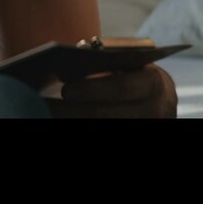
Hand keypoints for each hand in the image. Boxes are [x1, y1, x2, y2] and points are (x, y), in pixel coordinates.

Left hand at [48, 64, 177, 118]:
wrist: (157, 100)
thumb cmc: (135, 76)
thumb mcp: (131, 67)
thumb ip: (107, 66)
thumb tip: (69, 66)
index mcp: (152, 83)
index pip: (120, 88)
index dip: (92, 89)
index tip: (65, 90)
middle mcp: (154, 109)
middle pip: (106, 114)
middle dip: (73, 110)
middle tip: (45, 106)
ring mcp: (146, 125)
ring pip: (104, 126)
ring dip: (73, 120)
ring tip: (46, 113)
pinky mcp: (134, 137)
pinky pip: (103, 131)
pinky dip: (81, 124)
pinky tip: (61, 119)